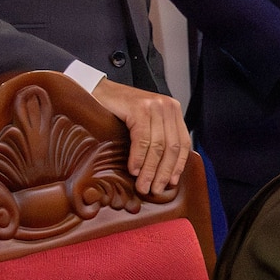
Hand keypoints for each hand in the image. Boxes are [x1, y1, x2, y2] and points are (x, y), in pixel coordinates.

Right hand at [91, 78, 189, 196]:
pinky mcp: (140, 108)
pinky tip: (133, 170)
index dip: (178, 165)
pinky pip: (142, 140)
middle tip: (154, 189)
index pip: (183, 143)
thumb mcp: (145, 123)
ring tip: (143, 185)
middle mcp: (168, 107)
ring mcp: (155, 106)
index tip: (171, 183)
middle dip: (163, 172)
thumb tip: (166, 171)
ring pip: (158, 146)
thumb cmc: (119, 110)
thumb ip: (158, 138)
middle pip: (172, 147)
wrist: (96, 90)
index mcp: (173, 110)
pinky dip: (138, 158)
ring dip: (150, 170)